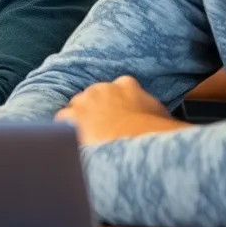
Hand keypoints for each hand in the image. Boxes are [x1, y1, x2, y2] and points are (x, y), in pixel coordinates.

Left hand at [54, 76, 187, 146]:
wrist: (134, 141)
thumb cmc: (152, 133)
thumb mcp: (162, 115)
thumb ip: (156, 110)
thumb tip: (164, 119)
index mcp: (126, 85)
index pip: (121, 87)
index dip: (119, 102)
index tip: (120, 114)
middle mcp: (102, 88)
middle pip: (94, 97)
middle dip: (96, 111)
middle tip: (102, 129)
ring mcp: (84, 101)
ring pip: (76, 107)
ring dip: (79, 120)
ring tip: (86, 137)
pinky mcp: (71, 116)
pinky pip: (61, 121)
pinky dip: (64, 130)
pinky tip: (71, 141)